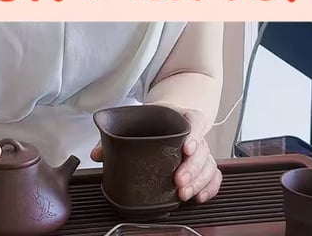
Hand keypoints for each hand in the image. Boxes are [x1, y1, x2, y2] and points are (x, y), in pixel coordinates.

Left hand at [89, 108, 220, 203]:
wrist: (168, 115)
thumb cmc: (153, 119)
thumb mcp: (139, 118)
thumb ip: (117, 135)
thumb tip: (97, 154)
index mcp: (181, 116)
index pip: (195, 121)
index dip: (194, 135)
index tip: (186, 147)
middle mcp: (195, 133)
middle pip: (202, 149)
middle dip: (192, 168)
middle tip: (178, 181)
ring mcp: (202, 149)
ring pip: (209, 164)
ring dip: (198, 181)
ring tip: (183, 193)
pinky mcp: (204, 163)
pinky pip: (214, 175)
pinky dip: (209, 187)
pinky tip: (199, 196)